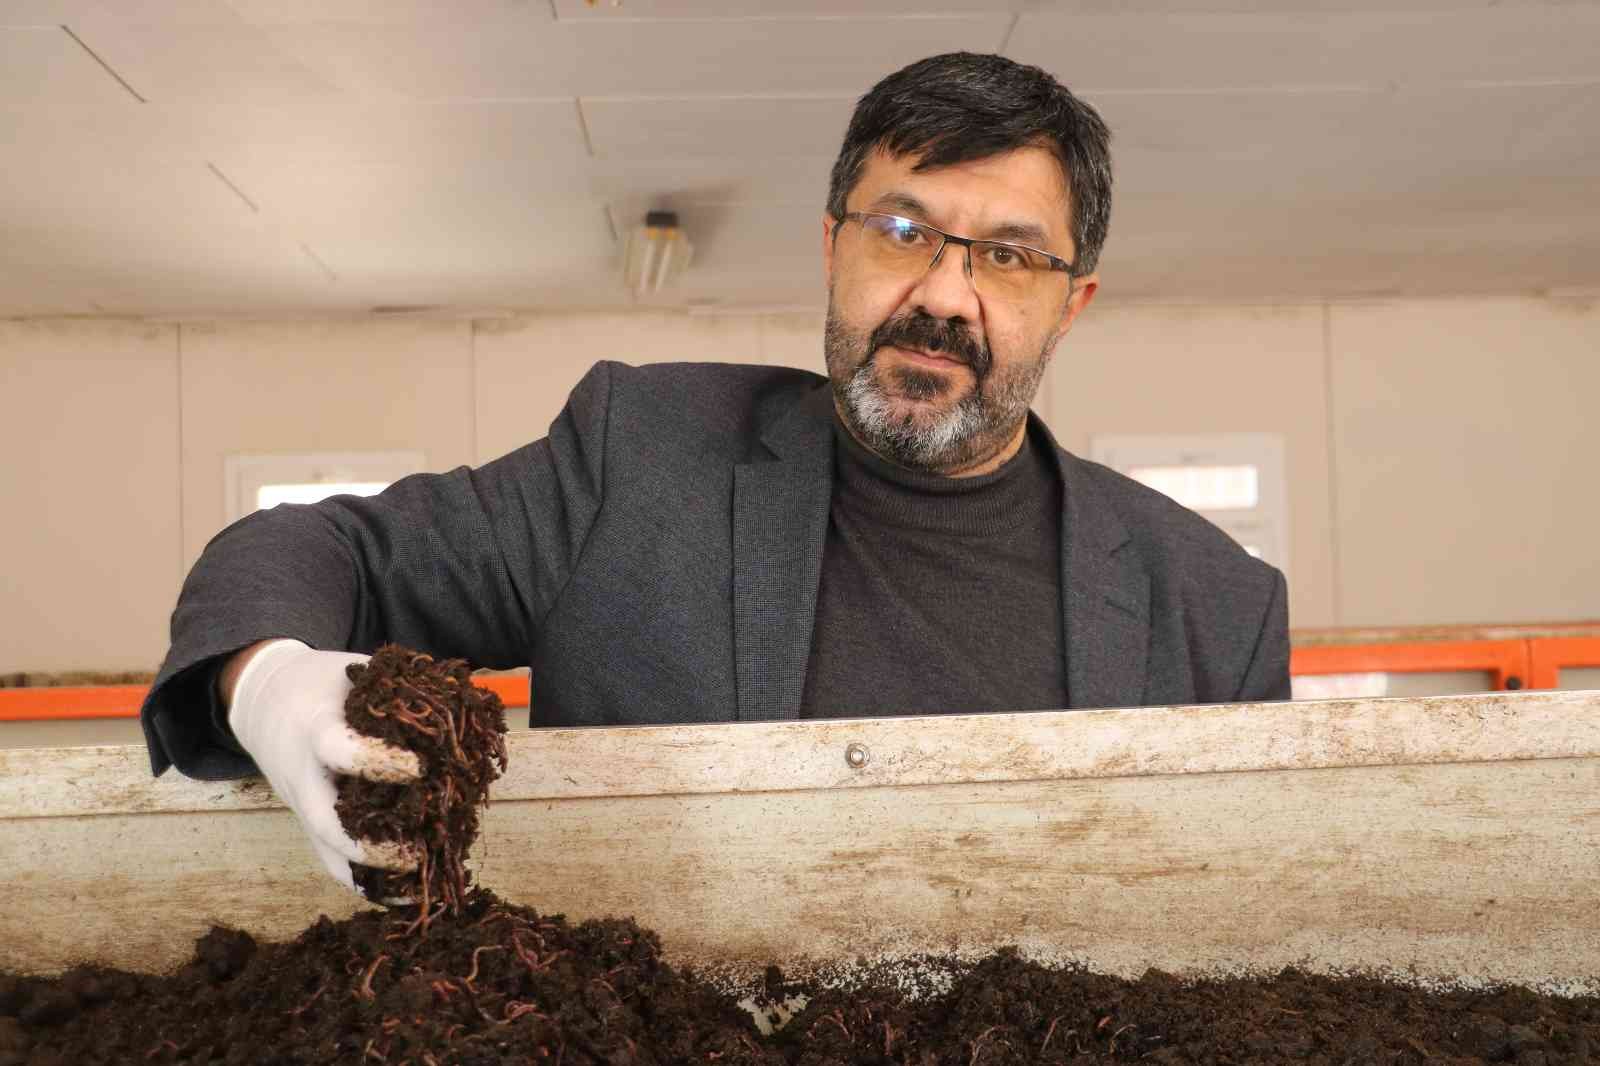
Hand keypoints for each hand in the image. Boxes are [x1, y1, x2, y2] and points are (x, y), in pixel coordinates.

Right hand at [226, 639, 421, 893]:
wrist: (263, 701)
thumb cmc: (323, 684)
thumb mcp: (356, 673)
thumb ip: (401, 691)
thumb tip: (464, 707)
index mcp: (316, 730)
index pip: (341, 751)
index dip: (377, 763)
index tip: (418, 768)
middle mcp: (305, 776)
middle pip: (326, 825)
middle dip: (371, 847)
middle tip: (418, 854)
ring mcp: (304, 805)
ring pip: (327, 855)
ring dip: (372, 878)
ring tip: (419, 888)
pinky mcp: (308, 822)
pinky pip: (331, 861)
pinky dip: (365, 882)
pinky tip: (404, 894)